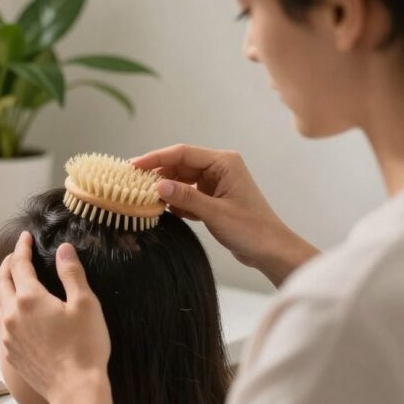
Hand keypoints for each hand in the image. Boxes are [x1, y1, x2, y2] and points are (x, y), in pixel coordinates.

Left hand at [0, 231, 109, 401]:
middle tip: (17, 255)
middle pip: (0, 281)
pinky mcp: (9, 353)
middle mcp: (11, 315)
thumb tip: (63, 250)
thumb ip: (72, 273)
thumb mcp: (85, 304)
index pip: (19, 264)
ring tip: (10, 279)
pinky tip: (14, 312)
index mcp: (29, 299)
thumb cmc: (85, 348)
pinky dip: (3, 309)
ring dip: (0, 286)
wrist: (75, 390)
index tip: (25, 238)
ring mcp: (7, 336)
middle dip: (8, 264)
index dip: (22, 248)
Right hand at [131, 144, 317, 285]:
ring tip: (144, 198)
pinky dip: (175, 201)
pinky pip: (186, 194)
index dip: (155, 158)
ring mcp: (215, 183)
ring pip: (180, 180)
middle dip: (157, 174)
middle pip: (179, 164)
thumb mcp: (215, 213)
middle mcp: (219, 168)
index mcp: (224, 162)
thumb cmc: (251, 230)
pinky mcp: (212, 198)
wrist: (270, 250)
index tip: (133, 166)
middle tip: (132, 184)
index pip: (182, 153)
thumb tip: (157, 186)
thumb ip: (186, 198)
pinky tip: (164, 210)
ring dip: (165, 189)